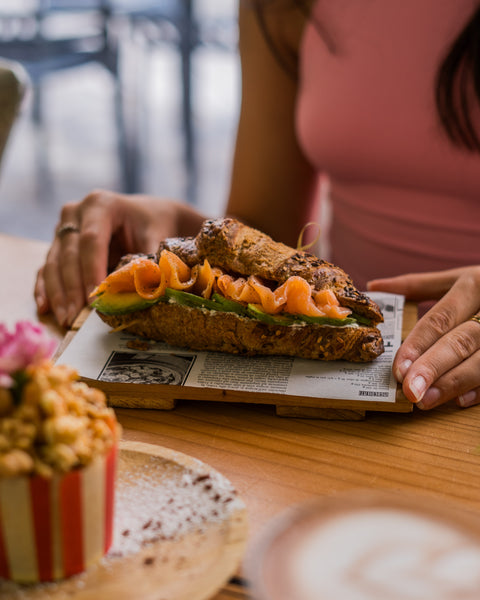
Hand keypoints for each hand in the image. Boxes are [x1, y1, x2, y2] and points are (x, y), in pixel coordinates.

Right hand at [35, 189, 205, 326]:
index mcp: (101, 204)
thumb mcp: (156, 238)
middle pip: (68, 254)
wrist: (148, 216)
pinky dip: (46, 290)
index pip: (91, 240)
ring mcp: (63, 229)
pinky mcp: (58, 246)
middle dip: (72, 289)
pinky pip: (47, 269)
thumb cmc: (154, 225)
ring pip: (54, 264)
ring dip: (59, 295)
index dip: (91, 270)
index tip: (94, 298)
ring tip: (67, 320)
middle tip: (76, 317)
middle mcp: (75, 213)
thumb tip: (140, 292)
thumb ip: (148, 262)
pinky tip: (46, 309)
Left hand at [368, 266, 479, 409]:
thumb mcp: (462, 278)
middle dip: (434, 367)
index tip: (397, 369)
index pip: (441, 318)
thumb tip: (375, 285)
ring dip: (455, 383)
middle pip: (462, 340)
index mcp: (474, 283)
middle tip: (409, 391)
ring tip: (427, 400)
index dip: (418, 344)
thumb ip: (420, 285)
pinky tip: (461, 402)